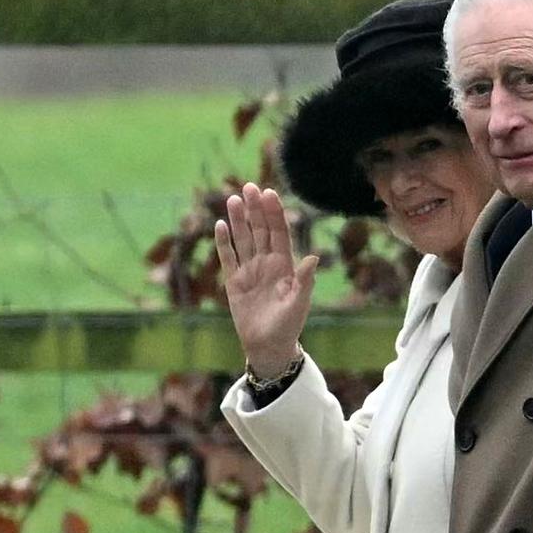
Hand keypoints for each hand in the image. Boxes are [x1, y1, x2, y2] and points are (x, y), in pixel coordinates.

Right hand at [214, 182, 318, 377]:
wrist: (268, 346)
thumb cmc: (288, 326)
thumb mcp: (298, 304)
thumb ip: (305, 281)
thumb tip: (313, 257)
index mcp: (284, 265)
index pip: (279, 233)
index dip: (274, 213)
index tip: (269, 193)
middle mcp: (267, 263)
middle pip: (260, 230)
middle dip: (255, 209)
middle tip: (249, 186)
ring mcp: (250, 270)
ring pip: (243, 239)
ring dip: (238, 220)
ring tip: (232, 199)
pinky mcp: (234, 282)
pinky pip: (228, 257)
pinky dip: (224, 242)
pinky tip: (219, 224)